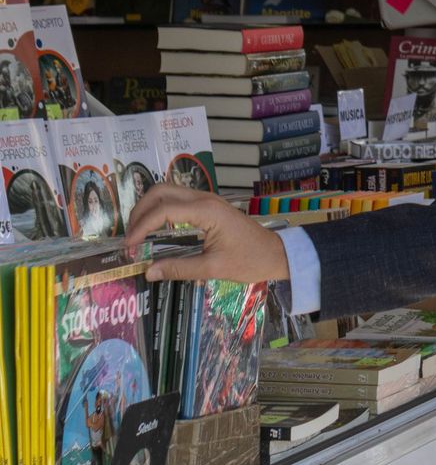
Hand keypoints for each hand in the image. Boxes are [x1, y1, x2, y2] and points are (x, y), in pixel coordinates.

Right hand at [124, 183, 289, 282]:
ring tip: (138, 233)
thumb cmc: (250, 260)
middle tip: (130, 237)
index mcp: (206, 210)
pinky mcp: (209, 205)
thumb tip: (148, 272)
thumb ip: (179, 269)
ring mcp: (207, 199)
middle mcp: (205, 199)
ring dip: (148, 208)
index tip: (129, 246)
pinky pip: (178, 199)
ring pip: (167, 192)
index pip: (163, 211)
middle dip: (139, 211)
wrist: (277, 253)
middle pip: (160, 191)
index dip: (141, 227)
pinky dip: (160, 209)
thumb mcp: (214, 268)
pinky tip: (155, 229)